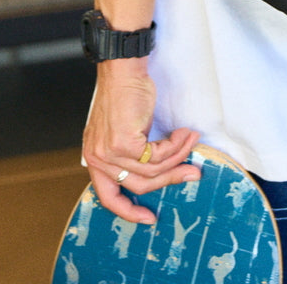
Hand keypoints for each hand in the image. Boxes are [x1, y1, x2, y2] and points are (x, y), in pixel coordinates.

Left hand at [82, 59, 199, 222]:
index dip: (128, 211)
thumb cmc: (125, 92)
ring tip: (192, 141)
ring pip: (152, 170)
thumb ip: (132, 152)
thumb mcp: (123, 128)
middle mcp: (98, 159)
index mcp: (94, 159)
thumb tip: (162, 169)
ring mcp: (110, 153)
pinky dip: (176, 146)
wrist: (123, 69)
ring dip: (178, 157)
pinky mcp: (124, 143)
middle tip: (193, 173)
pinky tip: (184, 134)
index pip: (108, 197)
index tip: (149, 218)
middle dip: (170, 179)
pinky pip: (158, 155)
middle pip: (138, 185)